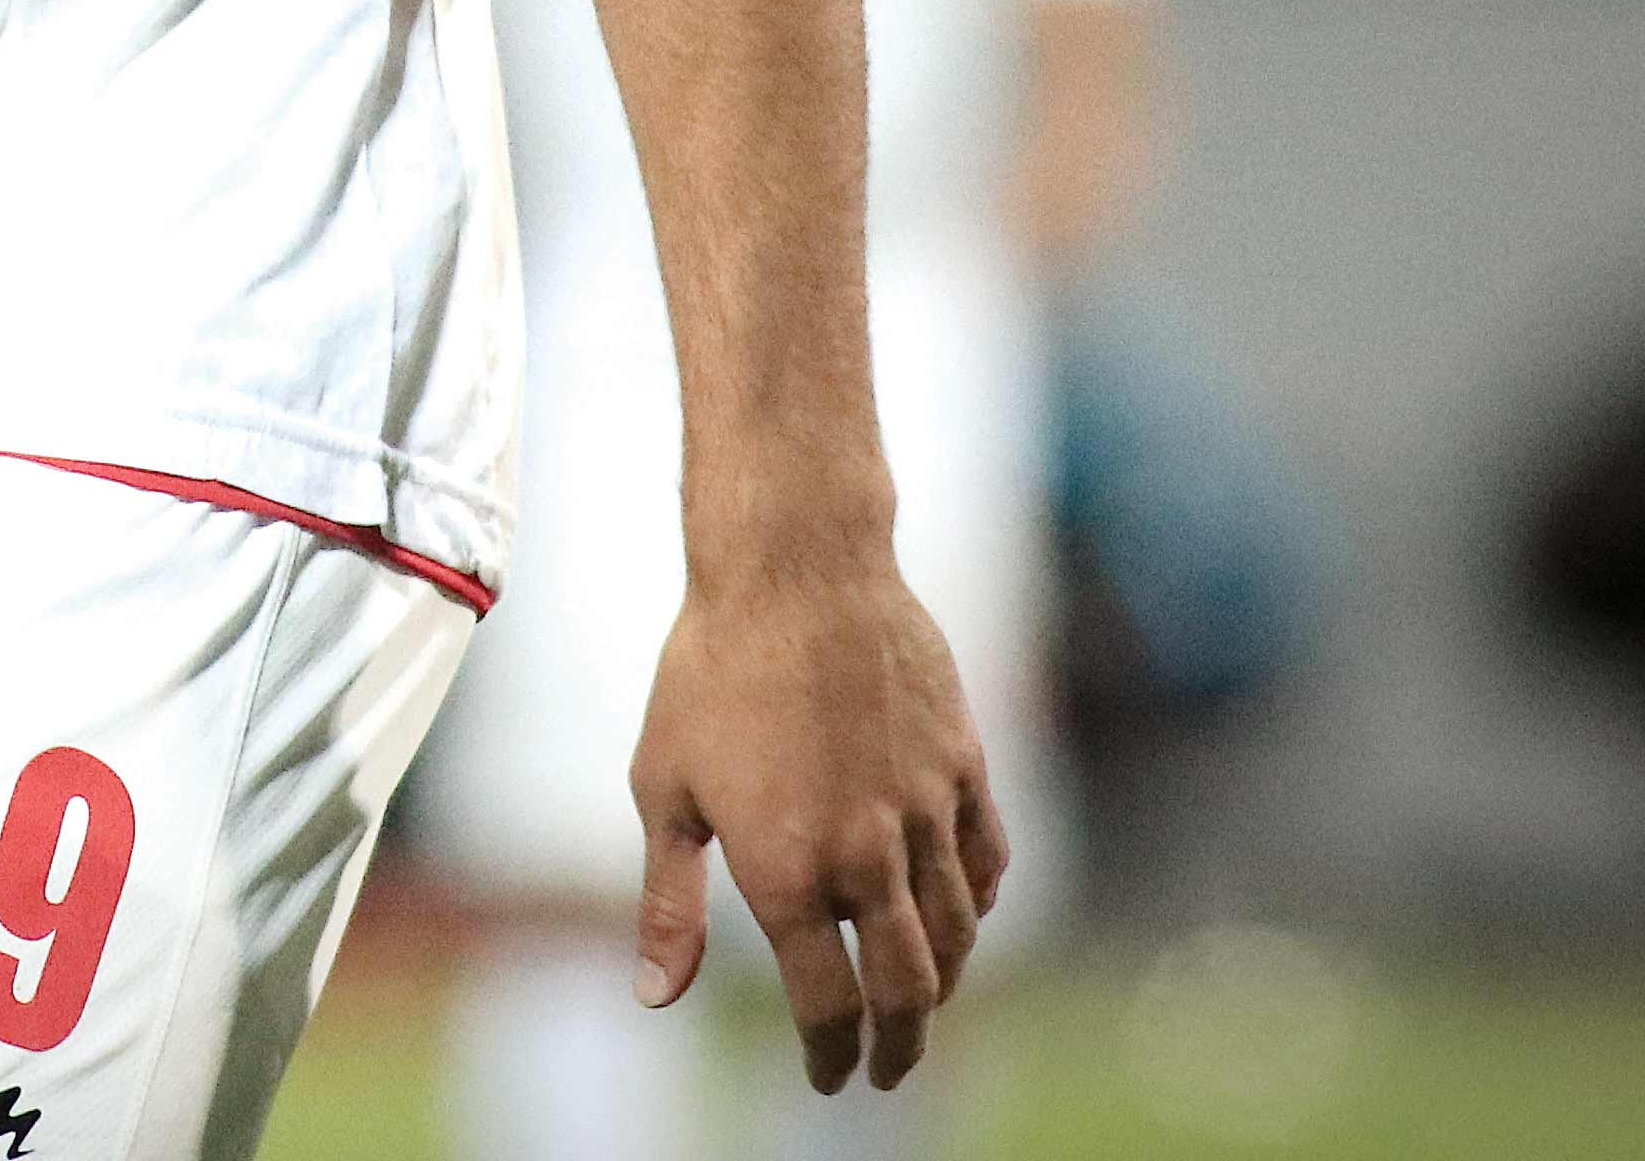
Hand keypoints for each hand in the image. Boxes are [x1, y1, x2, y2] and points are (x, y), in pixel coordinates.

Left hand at [626, 549, 1004, 1093]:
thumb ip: (668, 902)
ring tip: (920, 1001)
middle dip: (900, 1048)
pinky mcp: (964, 764)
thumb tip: (656, 997)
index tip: (829, 1080)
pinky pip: (988, 861)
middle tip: (888, 1071)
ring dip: (941, 982)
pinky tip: (959, 913)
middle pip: (908, 993)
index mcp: (788, 873)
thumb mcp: (662, 785)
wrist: (794, 565)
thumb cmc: (710, 668)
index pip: (829, 1010)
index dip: (831, 1059)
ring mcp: (925, 810)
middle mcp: (867, 855)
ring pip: (957, 933)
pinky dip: (978, 903)